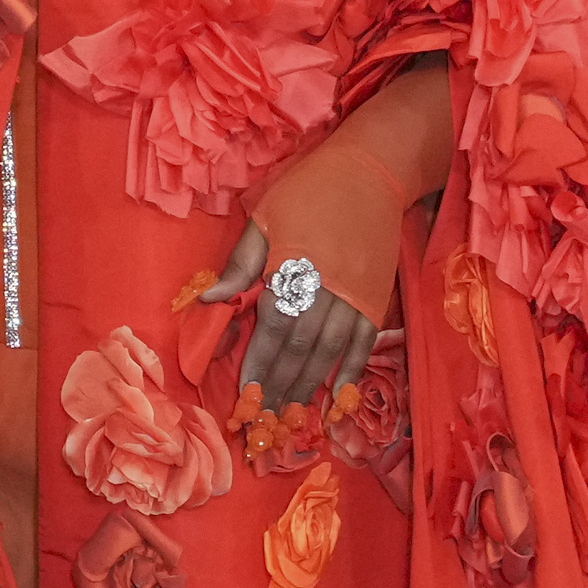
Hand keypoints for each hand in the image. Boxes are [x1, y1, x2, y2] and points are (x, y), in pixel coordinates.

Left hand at [191, 53, 452, 411]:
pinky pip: (365, 345)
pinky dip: (352, 374)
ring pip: (331, 353)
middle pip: (301, 348)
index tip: (245, 392)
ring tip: (292, 413)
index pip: (273, 328)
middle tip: (264, 415)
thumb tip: (211, 303)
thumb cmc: (308, 190)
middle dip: (280, 385)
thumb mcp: (264, 217)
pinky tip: (339, 399)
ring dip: (310, 387)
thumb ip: (240, 265)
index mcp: (294, 267)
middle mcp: (328, 288)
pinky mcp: (377, 299)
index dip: (258, 363)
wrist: (372, 171)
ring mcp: (357, 297)